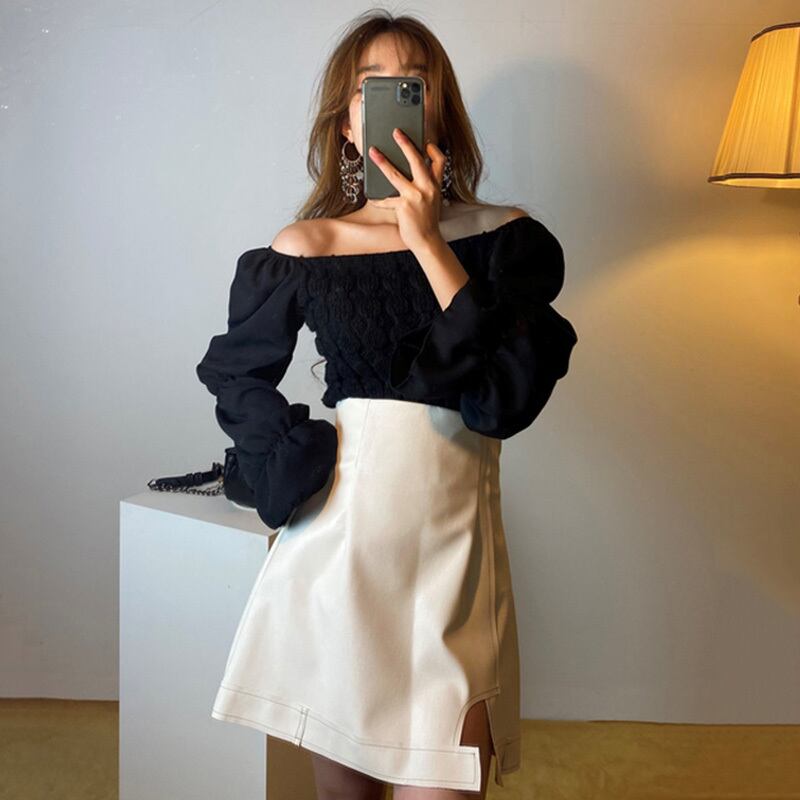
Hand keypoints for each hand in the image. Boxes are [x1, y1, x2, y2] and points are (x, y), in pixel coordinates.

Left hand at [367, 129, 447, 254]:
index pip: (440, 161)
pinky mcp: (404, 206)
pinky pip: (386, 199)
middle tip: (396, 132)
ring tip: (373, 152)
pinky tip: (371, 197)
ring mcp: (415, 196)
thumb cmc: (426, 222)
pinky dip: (377, 199)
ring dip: (382, 162)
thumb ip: (424, 186)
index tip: (426, 142)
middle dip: (405, 144)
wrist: (427, 241)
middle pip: (417, 160)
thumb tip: (406, 173)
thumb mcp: (432, 201)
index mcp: (435, 186)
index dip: (433, 149)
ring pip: (395, 174)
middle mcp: (427, 188)